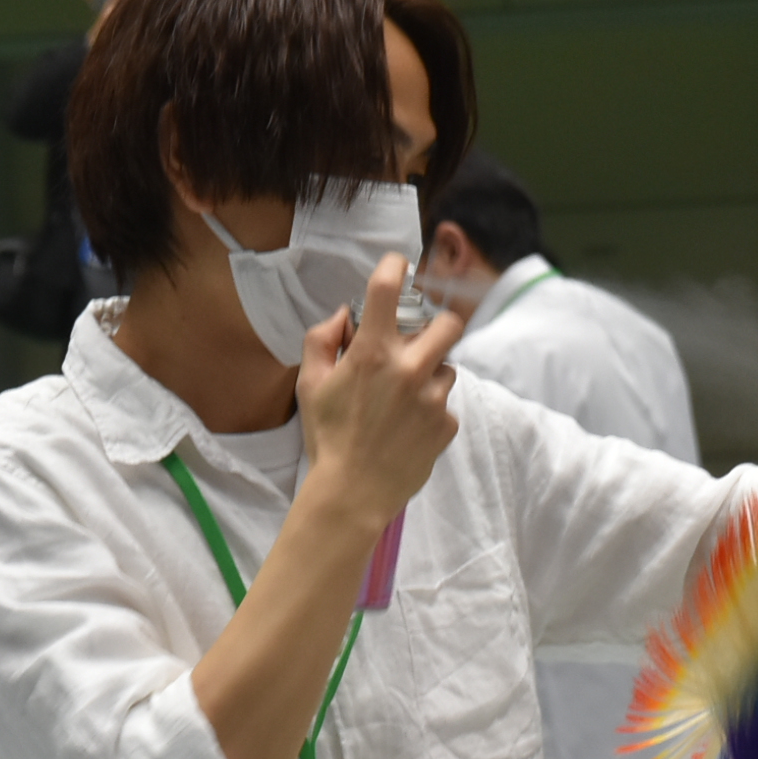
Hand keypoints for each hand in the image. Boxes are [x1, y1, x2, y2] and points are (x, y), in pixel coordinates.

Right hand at [294, 254, 464, 531]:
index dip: (395, 266)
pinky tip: (408, 429)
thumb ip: (322, 340)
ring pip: (447, 368)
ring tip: (404, 400)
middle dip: (437, 326)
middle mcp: (409, 368)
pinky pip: (446, 405)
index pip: (388, 288)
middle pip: (448, 323)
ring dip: (430, 375)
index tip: (399, 264)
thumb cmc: (327, 438)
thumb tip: (344, 317)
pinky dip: (431, 412)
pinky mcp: (446, 425)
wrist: (352, 494)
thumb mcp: (309, 385)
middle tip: (419, 342)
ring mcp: (433, 397)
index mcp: (372, 352)